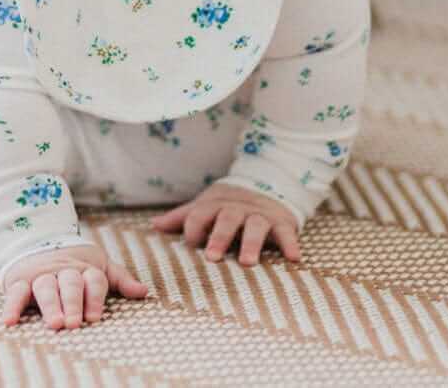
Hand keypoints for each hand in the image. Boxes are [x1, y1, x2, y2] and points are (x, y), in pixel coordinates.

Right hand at [0, 244, 149, 329]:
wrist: (36, 240)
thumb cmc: (74, 263)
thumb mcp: (100, 266)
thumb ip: (120, 279)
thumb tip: (144, 292)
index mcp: (84, 268)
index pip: (92, 280)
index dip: (94, 298)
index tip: (94, 317)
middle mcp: (62, 271)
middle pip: (69, 284)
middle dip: (72, 303)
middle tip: (74, 323)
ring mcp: (40, 275)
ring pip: (45, 287)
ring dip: (49, 304)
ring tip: (55, 323)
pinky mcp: (19, 280)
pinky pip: (15, 292)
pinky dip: (11, 306)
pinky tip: (9, 321)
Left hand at [150, 183, 301, 264]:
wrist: (265, 185)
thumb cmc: (227, 205)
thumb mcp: (206, 207)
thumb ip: (182, 217)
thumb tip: (153, 225)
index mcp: (215, 205)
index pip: (199, 215)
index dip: (193, 229)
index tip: (191, 245)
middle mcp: (237, 208)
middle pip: (226, 219)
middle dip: (219, 237)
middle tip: (213, 257)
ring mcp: (260, 215)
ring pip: (255, 226)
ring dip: (251, 243)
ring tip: (247, 262)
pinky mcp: (282, 221)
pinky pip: (287, 232)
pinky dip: (290, 244)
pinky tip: (294, 258)